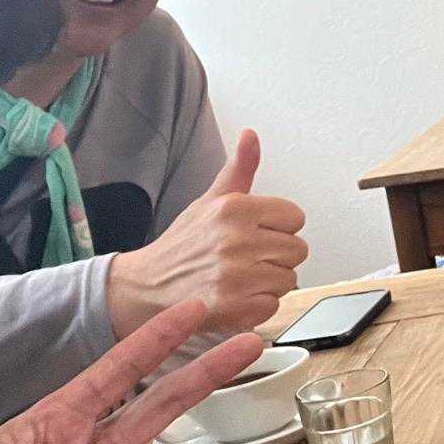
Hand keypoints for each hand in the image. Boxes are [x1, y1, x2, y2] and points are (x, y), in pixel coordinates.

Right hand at [107, 129, 308, 338]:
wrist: (147, 285)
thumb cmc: (184, 243)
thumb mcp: (210, 200)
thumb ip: (239, 169)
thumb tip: (251, 136)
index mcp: (235, 208)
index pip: (296, 217)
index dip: (279, 227)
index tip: (257, 233)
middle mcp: (236, 240)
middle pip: (297, 250)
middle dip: (276, 256)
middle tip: (248, 258)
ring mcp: (235, 276)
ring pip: (288, 279)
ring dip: (268, 282)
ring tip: (239, 278)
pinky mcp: (233, 308)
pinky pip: (273, 305)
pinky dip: (257, 306)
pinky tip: (235, 297)